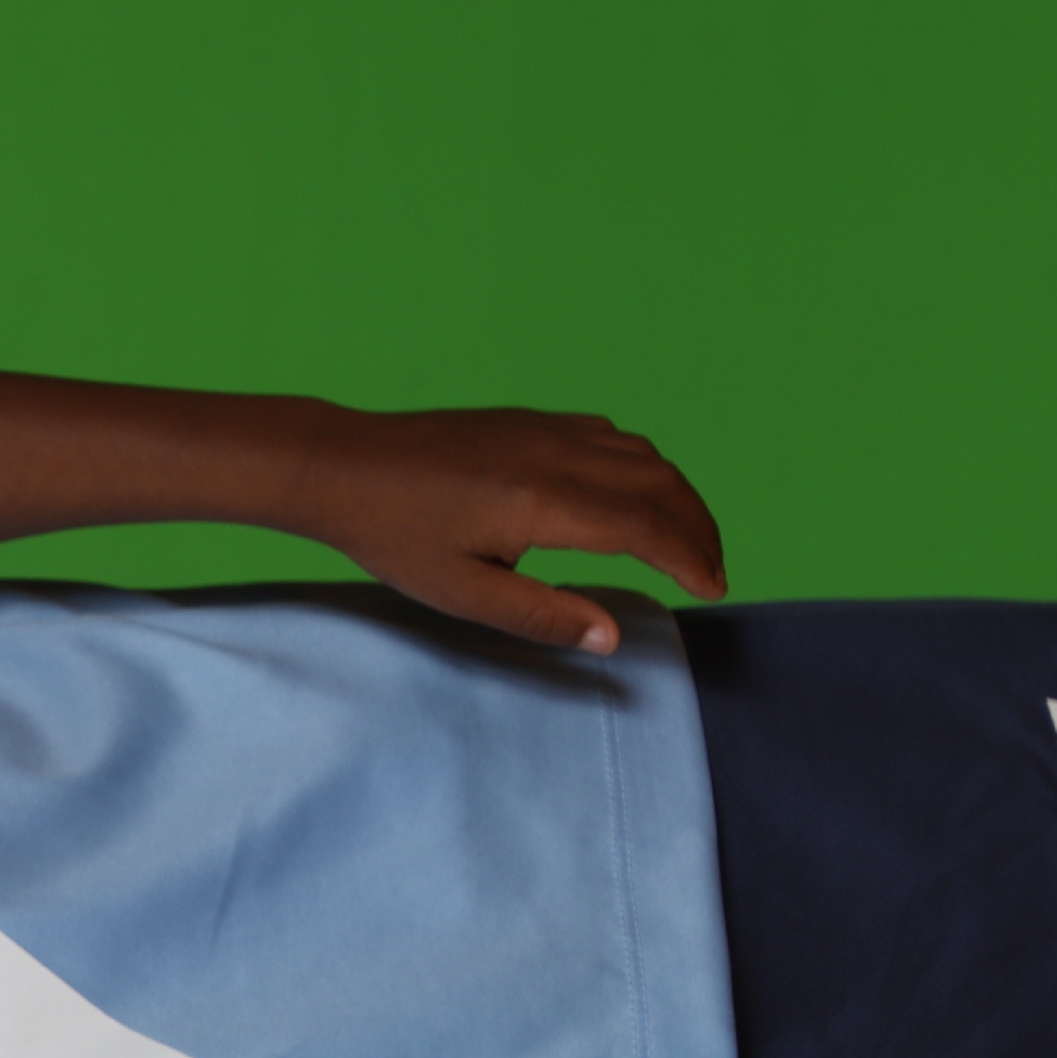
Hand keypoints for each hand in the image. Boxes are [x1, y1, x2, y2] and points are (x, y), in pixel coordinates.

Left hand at [287, 407, 725, 653]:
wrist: (342, 467)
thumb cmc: (393, 536)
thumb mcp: (460, 593)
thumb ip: (541, 615)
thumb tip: (612, 636)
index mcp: (544, 501)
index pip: (648, 527)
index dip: (691, 559)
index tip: (714, 588)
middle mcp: (556, 454)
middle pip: (662, 485)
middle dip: (699, 529)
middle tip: (713, 572)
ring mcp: (544, 430)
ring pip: (643, 455)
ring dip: (677, 496)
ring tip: (686, 541)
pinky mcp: (529, 421)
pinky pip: (610, 437)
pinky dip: (645, 467)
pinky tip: (639, 498)